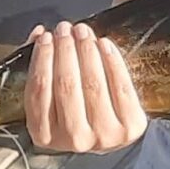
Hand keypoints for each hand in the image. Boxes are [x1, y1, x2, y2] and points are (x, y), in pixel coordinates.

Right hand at [23, 21, 148, 152]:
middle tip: (64, 29)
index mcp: (45, 136)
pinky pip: (120, 85)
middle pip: (66, 85)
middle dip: (64, 50)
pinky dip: (112, 61)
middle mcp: (73, 139)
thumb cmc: (77, 114)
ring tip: (83, 32)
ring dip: (86, 51)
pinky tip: (104, 44)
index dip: (41, 58)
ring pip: (93, 83)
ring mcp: (104, 135)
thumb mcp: (51, 101)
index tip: (44, 36)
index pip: (39, 90)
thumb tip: (38, 34)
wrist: (113, 135)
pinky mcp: (130, 126)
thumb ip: (41, 69)